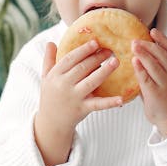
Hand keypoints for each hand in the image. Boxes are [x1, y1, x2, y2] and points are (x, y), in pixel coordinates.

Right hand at [34, 40, 122, 165]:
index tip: (95, 42)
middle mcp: (63, 85)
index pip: (70, 59)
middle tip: (110, 49)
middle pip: (82, 68)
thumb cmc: (51, 96)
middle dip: (97, 58)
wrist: (51, 123)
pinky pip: (98, 105)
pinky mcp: (82, 109)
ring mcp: (74, 98)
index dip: (83, 50)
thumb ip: (48, 60)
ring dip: (104, 71)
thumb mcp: (46, 78)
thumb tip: (50, 42)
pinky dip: (110, 102)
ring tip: (116, 61)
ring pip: (91, 82)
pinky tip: (121, 99)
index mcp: (55, 75)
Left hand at [132, 28, 166, 137]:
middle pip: (163, 55)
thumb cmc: (160, 95)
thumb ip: (149, 66)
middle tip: (136, 38)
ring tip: (134, 45)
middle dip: (151, 45)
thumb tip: (134, 51)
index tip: (153, 30)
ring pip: (156, 66)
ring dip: (145, 54)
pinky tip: (134, 62)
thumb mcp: (157, 77)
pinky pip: (148, 80)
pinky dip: (141, 70)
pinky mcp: (156, 94)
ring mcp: (163, 84)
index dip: (162, 40)